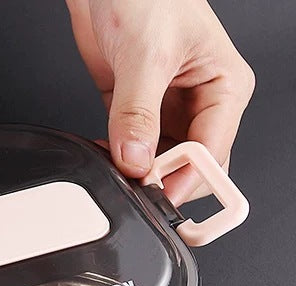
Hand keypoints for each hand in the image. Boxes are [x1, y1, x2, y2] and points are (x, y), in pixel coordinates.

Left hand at [66, 0, 254, 204]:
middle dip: (163, 181)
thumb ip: (138, 113)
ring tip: (115, 168)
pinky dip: (116, 162)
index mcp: (224, 87)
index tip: (154, 190)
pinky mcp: (135, 112)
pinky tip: (104, 155)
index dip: (184, 179)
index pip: (213, 154)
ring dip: (136, 174)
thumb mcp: (146, 54)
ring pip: (159, 165)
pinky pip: (131, 152)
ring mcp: (166, 110)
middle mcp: (200, 102)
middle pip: (191, 168)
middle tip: (134, 186)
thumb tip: (135, 160)